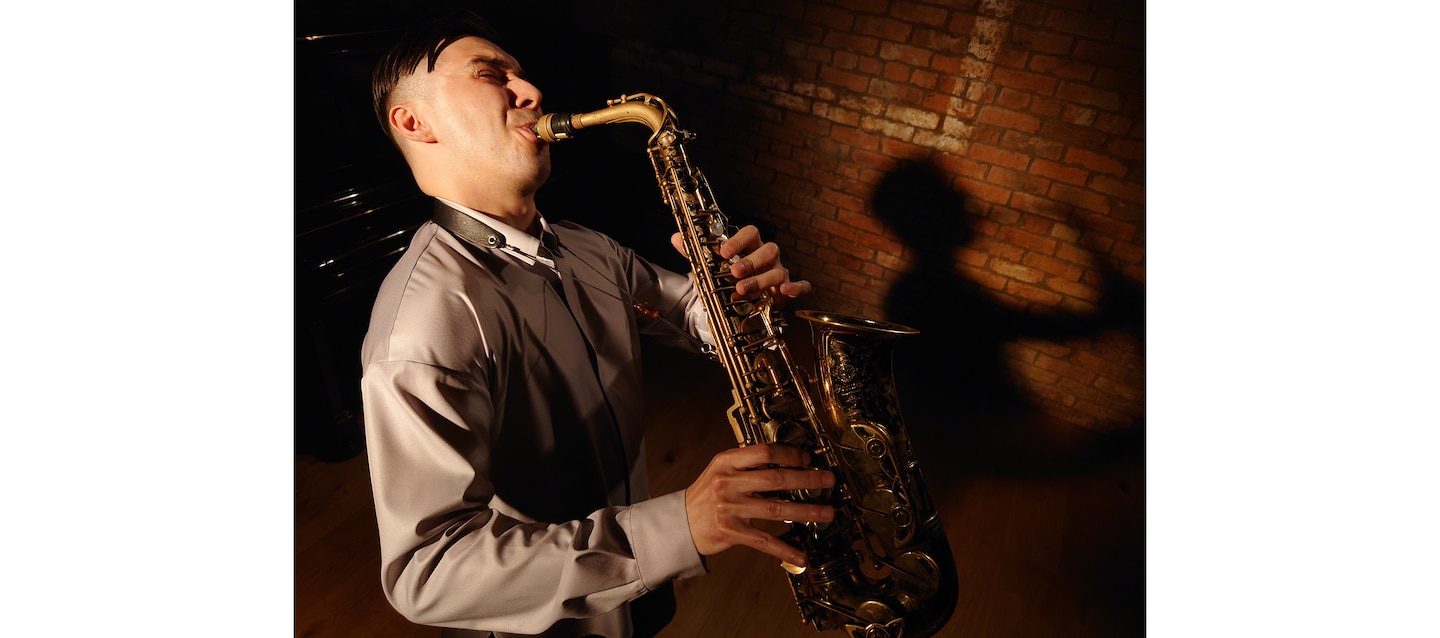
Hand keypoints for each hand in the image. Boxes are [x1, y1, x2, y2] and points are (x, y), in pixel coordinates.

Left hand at [671, 225, 812, 300]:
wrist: (743, 303)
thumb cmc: (731, 280)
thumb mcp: (712, 267)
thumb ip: (695, 253)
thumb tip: (676, 238)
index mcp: (751, 246)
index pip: (751, 233)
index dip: (739, 240)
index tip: (724, 251)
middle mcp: (768, 257)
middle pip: (768, 249)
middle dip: (750, 261)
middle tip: (734, 272)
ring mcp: (780, 272)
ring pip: (778, 271)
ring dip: (761, 279)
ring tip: (742, 289)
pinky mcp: (788, 289)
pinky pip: (800, 286)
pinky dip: (797, 287)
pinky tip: (785, 291)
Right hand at [684, 443, 834, 566]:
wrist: (680, 524)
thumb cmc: (705, 495)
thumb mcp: (720, 470)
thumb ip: (746, 464)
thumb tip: (785, 460)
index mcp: (726, 462)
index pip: (764, 452)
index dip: (790, 454)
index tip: (808, 458)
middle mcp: (728, 483)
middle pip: (776, 479)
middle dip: (808, 480)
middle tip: (829, 481)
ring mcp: (730, 508)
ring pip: (777, 509)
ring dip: (807, 511)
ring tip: (827, 512)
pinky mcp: (731, 532)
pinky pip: (764, 541)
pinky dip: (785, 549)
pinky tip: (802, 555)